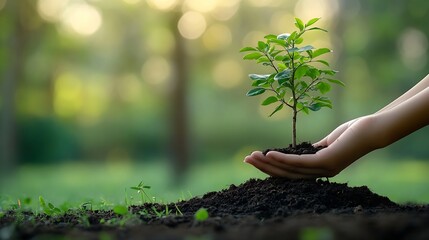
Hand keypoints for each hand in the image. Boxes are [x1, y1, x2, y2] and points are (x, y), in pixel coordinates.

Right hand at [244, 116, 374, 178]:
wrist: (373, 129)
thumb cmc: (353, 132)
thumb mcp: (328, 141)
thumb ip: (314, 148)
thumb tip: (300, 150)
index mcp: (320, 170)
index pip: (291, 172)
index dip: (272, 168)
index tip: (255, 160)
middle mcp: (321, 174)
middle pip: (287, 175)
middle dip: (265, 168)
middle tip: (246, 159)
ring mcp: (324, 170)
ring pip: (290, 170)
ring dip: (269, 164)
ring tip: (253, 157)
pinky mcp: (327, 162)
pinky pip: (300, 163)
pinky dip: (283, 159)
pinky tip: (270, 155)